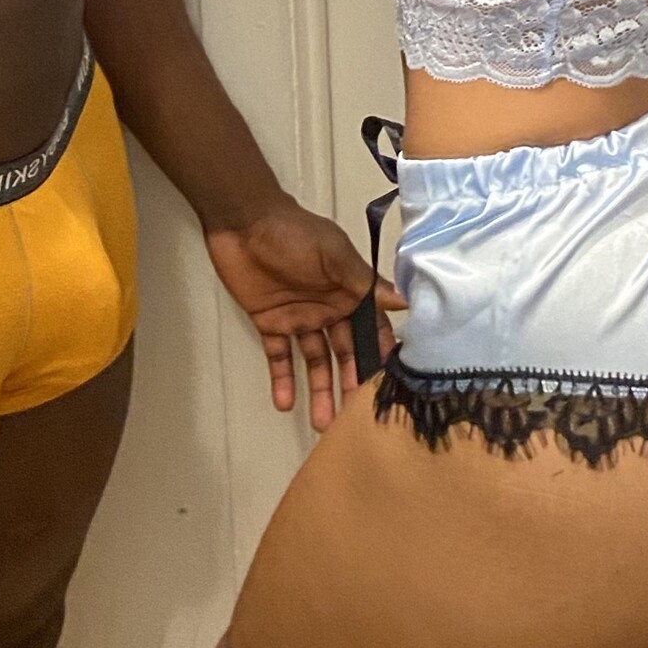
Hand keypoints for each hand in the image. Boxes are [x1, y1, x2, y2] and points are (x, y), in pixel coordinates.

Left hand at [206, 200, 406, 432]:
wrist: (243, 223)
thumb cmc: (295, 234)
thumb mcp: (334, 255)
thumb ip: (364, 283)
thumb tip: (404, 304)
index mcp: (350, 292)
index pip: (372, 331)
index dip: (380, 357)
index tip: (389, 389)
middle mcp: (329, 310)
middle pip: (345, 353)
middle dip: (351, 383)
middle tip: (354, 420)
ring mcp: (300, 319)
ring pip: (315, 361)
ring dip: (319, 390)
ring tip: (323, 424)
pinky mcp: (270, 324)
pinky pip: (279, 357)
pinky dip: (282, 380)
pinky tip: (285, 405)